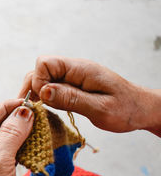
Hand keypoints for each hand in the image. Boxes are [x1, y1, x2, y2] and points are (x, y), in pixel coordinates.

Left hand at [0, 99, 33, 175]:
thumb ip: (11, 135)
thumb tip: (24, 112)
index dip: (6, 108)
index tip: (27, 100)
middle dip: (13, 120)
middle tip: (36, 111)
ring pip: (0, 139)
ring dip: (17, 132)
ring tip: (37, 123)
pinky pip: (5, 152)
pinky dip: (18, 146)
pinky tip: (31, 139)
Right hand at [18, 56, 160, 134]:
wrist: (141, 109)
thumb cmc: (126, 109)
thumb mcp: (100, 108)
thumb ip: (71, 98)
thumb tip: (44, 91)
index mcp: (80, 69)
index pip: (44, 63)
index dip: (38, 82)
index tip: (44, 101)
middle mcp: (73, 70)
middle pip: (39, 71)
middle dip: (33, 89)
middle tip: (35, 110)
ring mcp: (72, 78)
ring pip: (42, 80)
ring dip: (37, 95)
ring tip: (40, 112)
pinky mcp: (72, 86)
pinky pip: (51, 88)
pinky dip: (45, 99)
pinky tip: (47, 111)